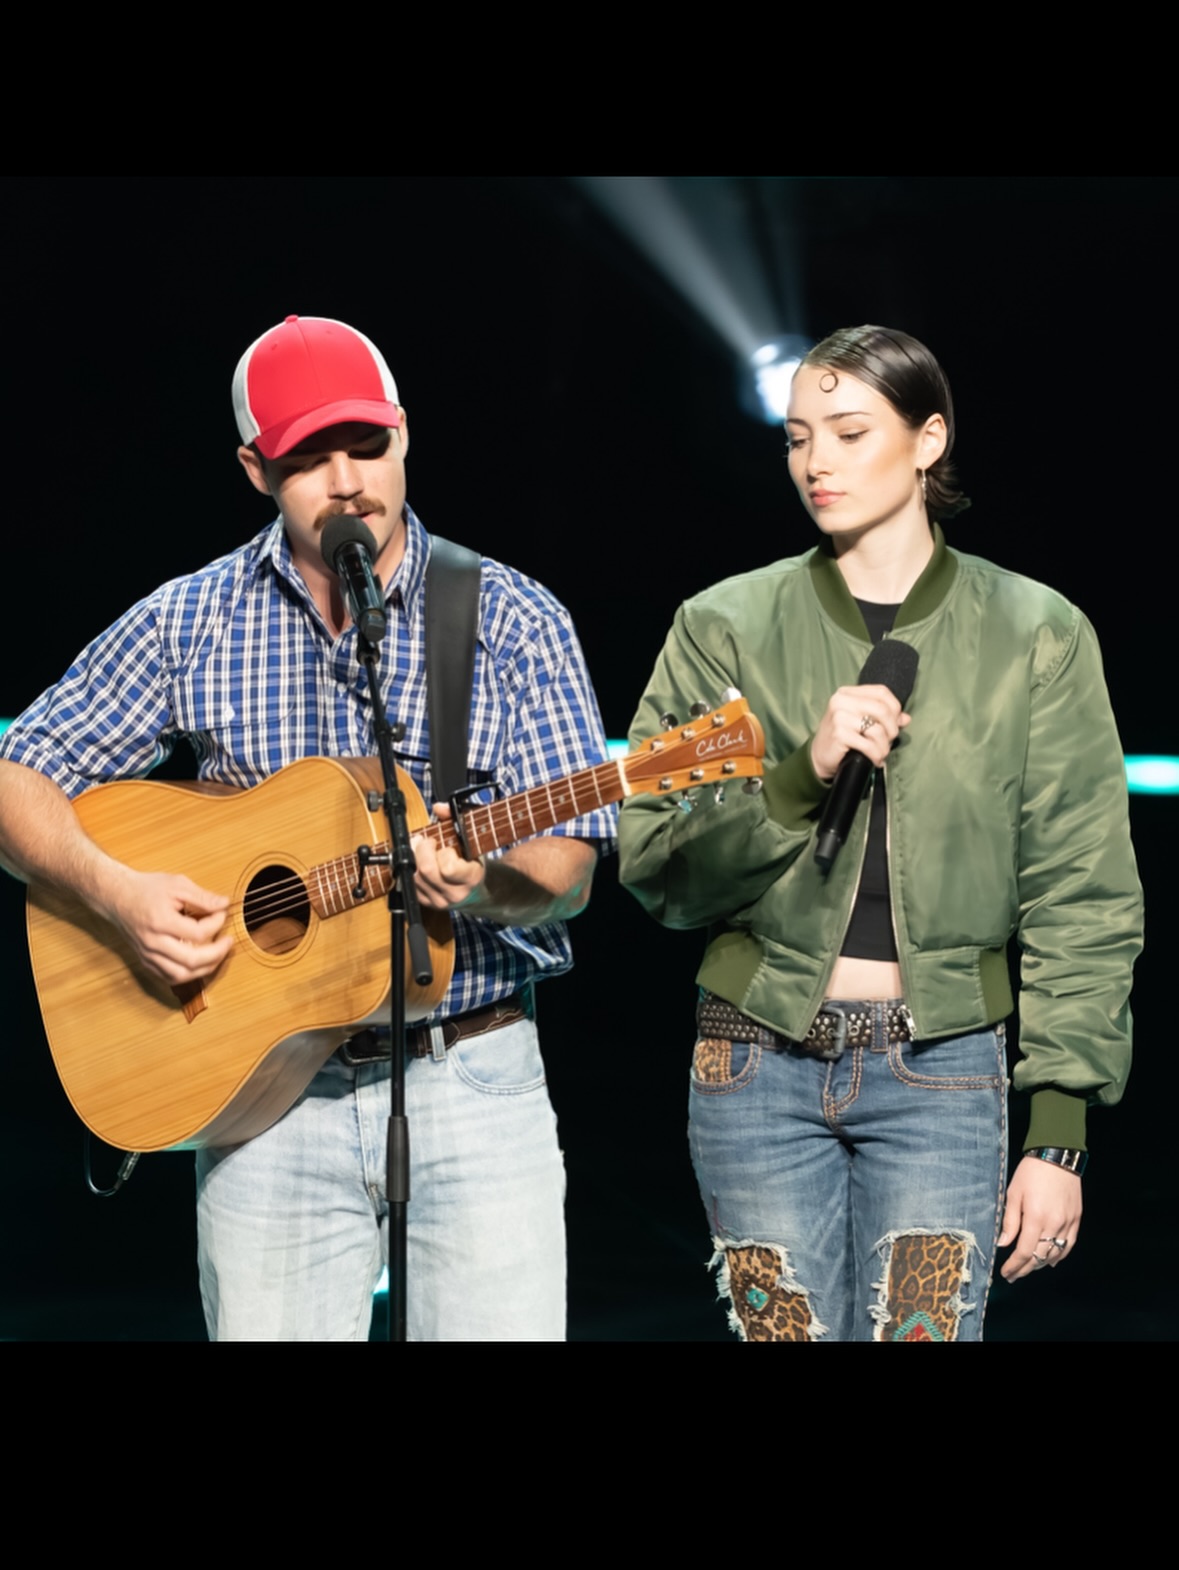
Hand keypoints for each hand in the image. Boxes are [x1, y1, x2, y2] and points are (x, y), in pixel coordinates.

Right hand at [107, 870, 231, 984]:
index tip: (221, 913)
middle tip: (228, 942)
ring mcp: (148, 955)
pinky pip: (169, 977)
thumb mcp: (177, 885)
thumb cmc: (146, 889)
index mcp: (161, 922)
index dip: (216, 924)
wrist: (117, 897)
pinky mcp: (146, 961)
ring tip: (217, 955)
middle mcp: (153, 943)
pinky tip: (199, 963)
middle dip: (217, 953)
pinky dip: (187, 974)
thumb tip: (225, 905)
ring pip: (180, 975)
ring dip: (204, 969)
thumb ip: (202, 897)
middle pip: (191, 960)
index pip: (198, 934)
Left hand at [412, 803, 486, 909]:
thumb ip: (457, 820)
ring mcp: (439, 901)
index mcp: (470, 878)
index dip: (443, 852)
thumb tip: (439, 808)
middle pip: (426, 870)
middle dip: (423, 850)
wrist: (479, 891)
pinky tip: (418, 862)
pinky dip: (411, 870)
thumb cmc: (475, 863)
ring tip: (421, 849)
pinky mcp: (426, 903)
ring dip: (414, 858)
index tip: (445, 845)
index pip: (449, 868)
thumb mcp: (472, 841)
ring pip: (414, 877)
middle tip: (426, 841)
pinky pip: (410, 885)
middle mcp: (454, 894)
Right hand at [810, 683, 910, 781]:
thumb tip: (906, 718)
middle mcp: (841, 701)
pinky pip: (868, 745)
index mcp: (847, 693)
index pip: (881, 692)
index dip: (895, 708)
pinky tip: (874, 760)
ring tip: (881, 753)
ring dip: (884, 746)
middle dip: (892, 729)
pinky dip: (876, 755)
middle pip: (882, 710)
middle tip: (889, 741)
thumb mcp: (861, 723)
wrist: (819, 757)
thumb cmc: (842, 738)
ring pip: (877, 730)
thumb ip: (883, 718)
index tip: (895, 723)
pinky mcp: (839, 734)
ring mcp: (839, 717)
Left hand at [998, 1156, 1081, 1281]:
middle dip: (1025, 1270)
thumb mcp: (1013, 1193)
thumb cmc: (1031, 1172)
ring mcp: (1068, 1223)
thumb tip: (1003, 1244)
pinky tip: (1050, 1260)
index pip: (1024, 1252)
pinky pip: (1069, 1245)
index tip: (1005, 1273)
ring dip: (1040, 1264)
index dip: (1014, 1266)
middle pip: (1040, 1257)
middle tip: (1013, 1276)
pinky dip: (1059, 1256)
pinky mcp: (1076, 1219)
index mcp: (1036, 1218)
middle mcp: (1054, 1224)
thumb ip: (1010, 1221)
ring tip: (1028, 1268)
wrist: (1057, 1156)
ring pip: (1055, 1254)